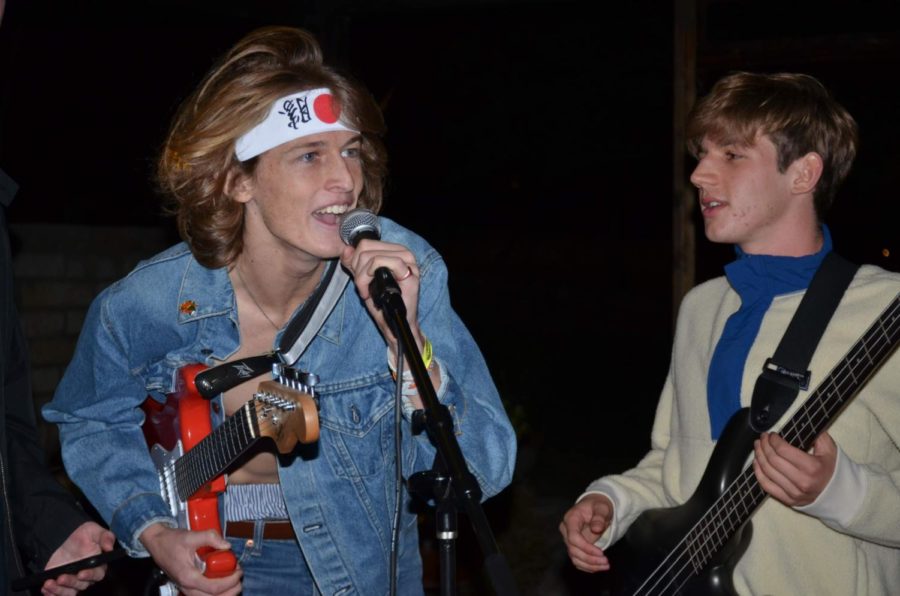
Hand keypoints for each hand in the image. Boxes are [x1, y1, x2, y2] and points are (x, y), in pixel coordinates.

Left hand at [41, 521, 115, 595]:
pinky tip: (45, 588)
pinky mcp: (60, 585)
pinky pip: (57, 594)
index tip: (81, 573)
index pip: (97, 574)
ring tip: (49, 584)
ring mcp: (73, 582)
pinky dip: (51, 593)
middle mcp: (86, 577)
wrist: (66, 538)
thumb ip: (105, 537)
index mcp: (98, 566)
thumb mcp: (95, 531)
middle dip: (70, 582)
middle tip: (61, 578)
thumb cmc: (84, 535)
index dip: (90, 575)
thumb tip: (109, 547)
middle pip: (81, 585)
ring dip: (58, 590)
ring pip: (69, 592)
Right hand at [140, 524, 241, 595]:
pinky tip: (223, 581)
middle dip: (230, 591)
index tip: (239, 571)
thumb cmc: (172, 541)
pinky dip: (215, 592)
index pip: (213, 588)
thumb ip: (210, 537)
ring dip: (223, 593)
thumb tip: (227, 546)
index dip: (230, 582)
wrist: (157, 543)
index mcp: (188, 577)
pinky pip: (203, 594)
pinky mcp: (187, 586)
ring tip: (234, 581)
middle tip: (239, 578)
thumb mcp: (191, 536)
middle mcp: (187, 587)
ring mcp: (186, 588)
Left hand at [340, 238, 422, 352]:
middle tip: (361, 287)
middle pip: (365, 247)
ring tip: (365, 291)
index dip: (354, 260)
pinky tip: (369, 293)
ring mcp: (408, 262)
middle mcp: (403, 252)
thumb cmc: (382, 303)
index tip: (357, 278)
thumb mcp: (362, 279)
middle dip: (357, 269)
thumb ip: (353, 263)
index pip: (365, 243)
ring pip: (371, 256)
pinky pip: (381, 263)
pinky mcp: (409, 273)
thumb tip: (345, 249)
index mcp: (394, 250)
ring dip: (362, 277)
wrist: (394, 324)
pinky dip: (368, 278)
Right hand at [559, 494, 613, 572]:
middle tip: (606, 562)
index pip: (573, 537)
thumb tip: (596, 529)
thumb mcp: (602, 507)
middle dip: (590, 559)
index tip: (601, 553)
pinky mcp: (574, 547)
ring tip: (605, 566)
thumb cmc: (598, 506)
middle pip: (573, 550)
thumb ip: (599, 517)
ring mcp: (569, 540)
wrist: (596, 508)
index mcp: (571, 519)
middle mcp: (566, 530)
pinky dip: (587, 566)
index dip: (586, 548)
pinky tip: (599, 567)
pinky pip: (577, 560)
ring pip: (574, 558)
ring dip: (590, 565)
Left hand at [753, 431, 837, 506]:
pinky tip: (757, 462)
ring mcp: (794, 493)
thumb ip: (816, 435)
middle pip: (773, 460)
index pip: (783, 450)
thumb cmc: (833, 470)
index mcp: (812, 467)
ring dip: (759, 456)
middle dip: (764, 445)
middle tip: (762, 438)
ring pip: (767, 472)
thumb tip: (800, 424)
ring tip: (758, 446)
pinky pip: (766, 486)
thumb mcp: (830, 449)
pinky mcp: (788, 500)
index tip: (771, 434)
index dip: (773, 440)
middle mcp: (802, 482)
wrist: (841, 495)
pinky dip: (758, 472)